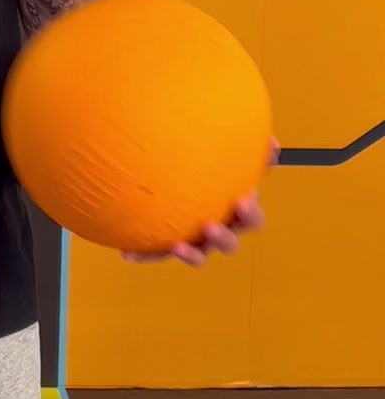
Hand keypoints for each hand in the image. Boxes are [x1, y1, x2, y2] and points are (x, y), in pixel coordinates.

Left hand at [123, 140, 279, 268]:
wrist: (181, 179)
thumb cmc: (215, 170)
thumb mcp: (231, 158)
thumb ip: (251, 151)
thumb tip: (271, 142)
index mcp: (238, 214)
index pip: (252, 219)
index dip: (250, 214)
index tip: (242, 200)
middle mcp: (220, 231)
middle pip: (229, 244)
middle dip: (222, 238)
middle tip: (210, 226)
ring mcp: (197, 242)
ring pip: (198, 255)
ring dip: (190, 254)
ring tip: (177, 246)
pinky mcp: (171, 245)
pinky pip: (159, 253)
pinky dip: (145, 255)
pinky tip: (127, 253)